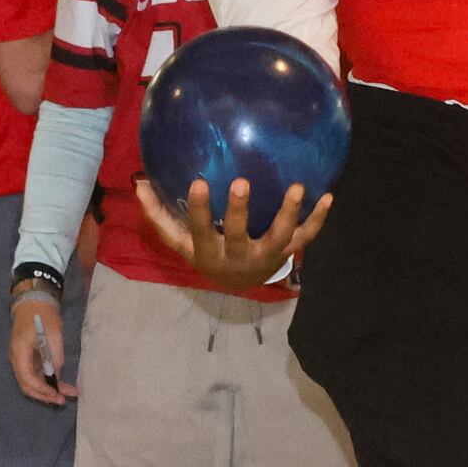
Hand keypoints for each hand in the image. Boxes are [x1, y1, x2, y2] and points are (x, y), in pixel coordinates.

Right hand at [8, 291, 74, 404]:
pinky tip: (62, 385)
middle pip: (28, 386)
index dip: (42, 390)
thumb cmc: (42, 315)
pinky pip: (37, 375)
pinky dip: (49, 381)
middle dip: (45, 395)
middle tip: (63, 400)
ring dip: (49, 390)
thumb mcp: (53, 333)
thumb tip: (57, 375)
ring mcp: (23, 360)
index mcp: (19, 353)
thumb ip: (55, 355)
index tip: (57, 394)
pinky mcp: (30, 359)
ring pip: (33, 382)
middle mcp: (18, 360)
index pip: (27, 379)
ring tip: (68, 394)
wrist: (34, 301)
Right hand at [130, 176, 333, 292]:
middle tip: (242, 182)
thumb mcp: (181, 242)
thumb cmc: (207, 253)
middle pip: (239, 235)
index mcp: (210, 253)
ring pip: (279, 236)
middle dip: (240, 211)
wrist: (239, 284)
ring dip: (289, 213)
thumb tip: (139, 184)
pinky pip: (305, 237)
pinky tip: (328, 196)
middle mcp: (238, 258)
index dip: (200, 210)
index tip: (199, 182)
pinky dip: (318, 219)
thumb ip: (160, 215)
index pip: (200, 231)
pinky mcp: (287, 253)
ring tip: (298, 187)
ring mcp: (266, 256)